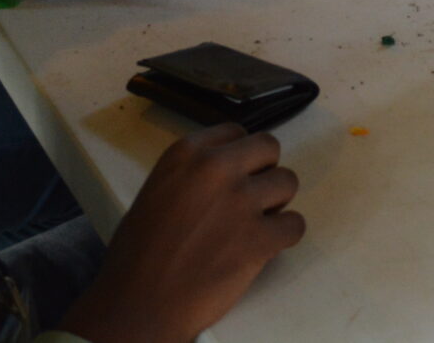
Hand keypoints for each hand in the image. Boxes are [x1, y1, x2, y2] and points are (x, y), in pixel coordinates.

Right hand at [59, 124, 304, 342]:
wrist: (140, 303)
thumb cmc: (137, 254)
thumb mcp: (156, 191)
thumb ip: (192, 175)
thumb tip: (222, 177)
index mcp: (187, 153)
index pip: (235, 131)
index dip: (239, 155)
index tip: (235, 174)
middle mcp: (218, 168)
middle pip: (269, 147)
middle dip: (263, 171)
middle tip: (251, 197)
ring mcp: (242, 201)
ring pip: (288, 182)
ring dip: (276, 203)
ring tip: (256, 224)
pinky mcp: (260, 238)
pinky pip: (295, 224)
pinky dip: (284, 236)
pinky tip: (265, 247)